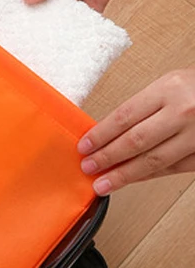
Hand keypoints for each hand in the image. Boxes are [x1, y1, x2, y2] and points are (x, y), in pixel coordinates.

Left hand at [79, 70, 194, 193]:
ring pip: (153, 160)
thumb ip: (144, 106)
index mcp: (170, 89)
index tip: (84, 147)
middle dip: (107, 158)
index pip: (124, 116)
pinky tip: (132, 179)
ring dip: (124, 175)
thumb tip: (108, 133)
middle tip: (88, 167)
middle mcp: (184, 112)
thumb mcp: (171, 84)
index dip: (100, 135)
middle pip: (135, 141)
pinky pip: (173, 168)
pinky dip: (149, 176)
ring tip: (103, 184)